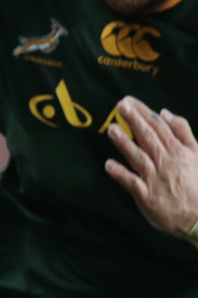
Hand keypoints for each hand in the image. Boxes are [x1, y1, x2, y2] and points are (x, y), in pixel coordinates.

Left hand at [104, 96, 197, 237]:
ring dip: (125, 143)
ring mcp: (155, 178)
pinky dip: (121, 174)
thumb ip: (182, 132)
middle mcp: (165, 161)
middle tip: (120, 106)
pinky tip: (108, 165)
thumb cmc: (196, 182)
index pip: (158, 126)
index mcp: (177, 150)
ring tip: (111, 129)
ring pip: (139, 157)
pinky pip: (132, 183)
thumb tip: (165, 112)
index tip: (128, 101)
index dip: (143, 112)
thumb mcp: (196, 153)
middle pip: (148, 137)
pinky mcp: (147, 196)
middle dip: (134, 120)